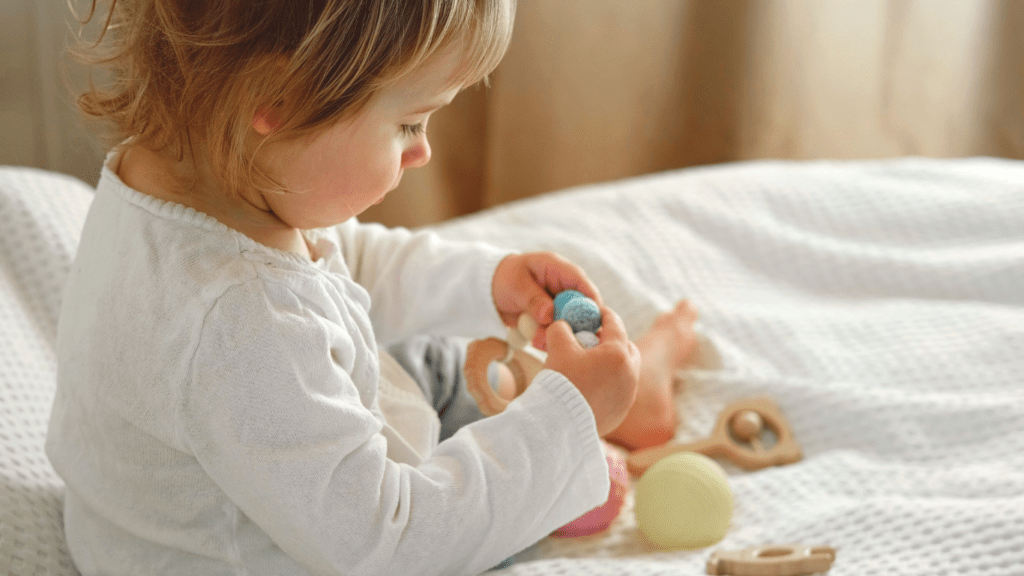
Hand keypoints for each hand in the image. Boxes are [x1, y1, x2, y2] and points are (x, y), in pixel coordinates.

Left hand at [491, 252, 601, 349]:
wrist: (490, 290)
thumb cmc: (505, 278)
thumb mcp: (516, 285)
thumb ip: (533, 299)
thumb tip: (549, 315)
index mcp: (557, 269)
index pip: (581, 283)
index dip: (591, 300)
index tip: (594, 319)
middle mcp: (562, 287)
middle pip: (580, 306)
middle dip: (573, 324)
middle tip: (564, 337)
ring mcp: (558, 304)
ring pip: (568, 322)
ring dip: (558, 333)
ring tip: (540, 341)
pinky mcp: (551, 318)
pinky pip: (556, 330)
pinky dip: (549, 338)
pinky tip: (537, 342)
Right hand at [543, 305, 639, 435]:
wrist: (559, 424)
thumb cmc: (561, 383)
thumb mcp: (557, 347)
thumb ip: (561, 329)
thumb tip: (563, 326)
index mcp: (618, 354)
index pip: (615, 324)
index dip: (604, 314)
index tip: (595, 311)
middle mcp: (630, 374)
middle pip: (627, 348)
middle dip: (614, 340)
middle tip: (595, 338)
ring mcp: (628, 395)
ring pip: (626, 371)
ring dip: (613, 363)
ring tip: (591, 363)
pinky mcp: (621, 412)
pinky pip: (620, 390)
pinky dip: (610, 383)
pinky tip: (591, 385)